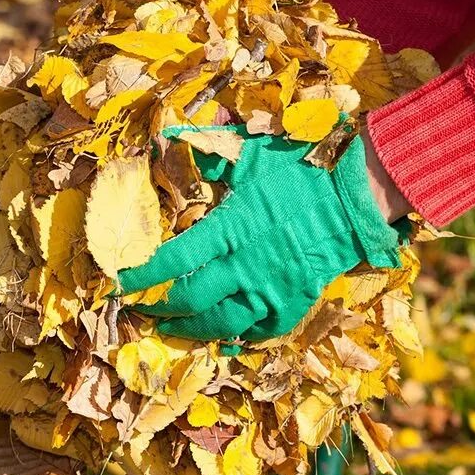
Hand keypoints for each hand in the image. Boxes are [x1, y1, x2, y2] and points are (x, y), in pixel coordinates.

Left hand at [119, 121, 405, 342]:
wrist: (353, 200)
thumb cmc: (300, 174)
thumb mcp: (252, 154)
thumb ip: (208, 149)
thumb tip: (169, 135)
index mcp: (231, 228)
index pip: (175, 259)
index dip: (144, 275)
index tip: (121, 281)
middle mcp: (246, 266)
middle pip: (191, 299)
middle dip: (159, 309)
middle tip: (140, 310)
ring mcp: (270, 290)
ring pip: (221, 324)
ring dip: (190, 330)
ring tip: (169, 329)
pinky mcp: (293, 304)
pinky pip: (260, 332)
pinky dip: (237, 338)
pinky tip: (222, 338)